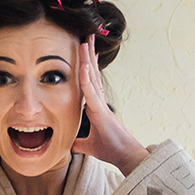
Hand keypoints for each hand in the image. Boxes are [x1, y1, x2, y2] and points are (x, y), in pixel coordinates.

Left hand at [71, 35, 148, 172]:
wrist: (124, 156)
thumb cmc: (110, 149)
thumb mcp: (88, 145)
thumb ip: (79, 142)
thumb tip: (69, 145)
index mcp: (95, 106)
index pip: (89, 82)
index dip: (87, 67)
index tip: (85, 54)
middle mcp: (98, 101)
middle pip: (92, 73)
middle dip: (88, 55)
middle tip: (87, 38)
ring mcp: (100, 104)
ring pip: (92, 77)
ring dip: (87, 59)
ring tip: (85, 41)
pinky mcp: (100, 110)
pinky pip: (91, 91)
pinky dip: (86, 78)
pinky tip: (82, 65)